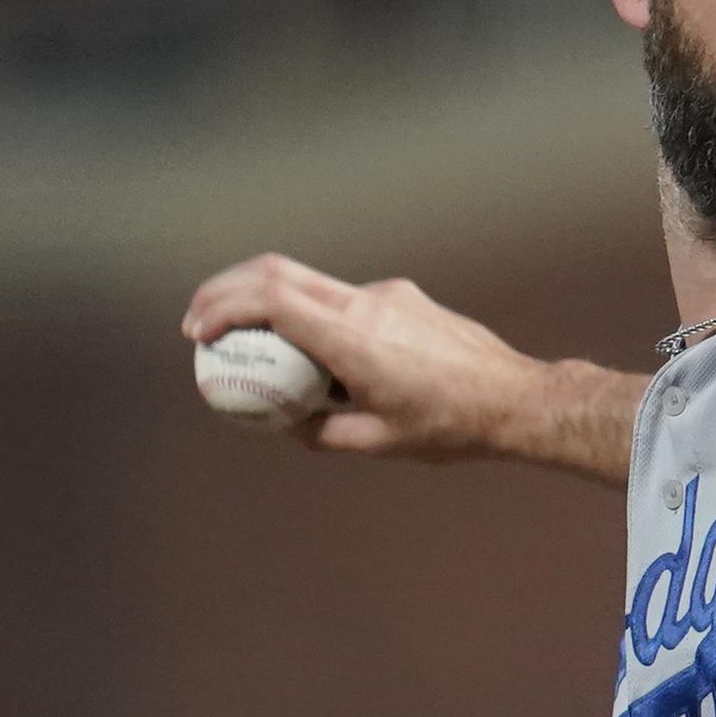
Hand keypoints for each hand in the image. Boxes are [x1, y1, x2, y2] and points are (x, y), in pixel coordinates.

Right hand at [180, 254, 547, 461]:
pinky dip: (312, 316)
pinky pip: (343, 299)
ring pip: (310, 282)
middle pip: (279, 273)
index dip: (225, 307)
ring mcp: (387, 295)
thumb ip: (320, 432)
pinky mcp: (403, 296)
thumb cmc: (451, 428)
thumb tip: (284, 422)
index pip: (274, 300)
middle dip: (227, 289)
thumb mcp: (377, 443)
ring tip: (249, 343)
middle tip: (198, 320)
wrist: (518, 400)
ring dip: (268, 302)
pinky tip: (317, 358)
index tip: (198, 332)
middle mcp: (368, 306)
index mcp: (356, 343)